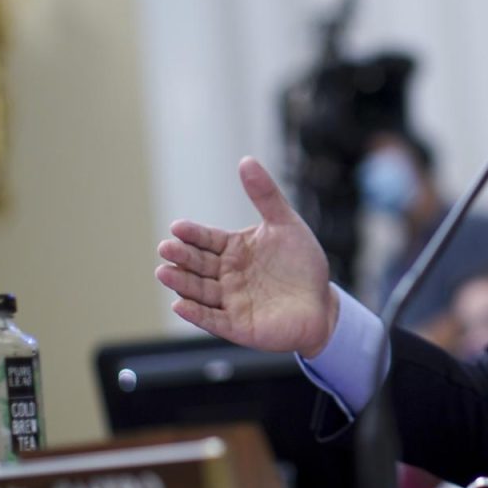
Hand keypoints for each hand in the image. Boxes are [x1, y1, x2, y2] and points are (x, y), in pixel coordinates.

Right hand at [156, 157, 337, 355]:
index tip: (178, 227)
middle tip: (165, 248)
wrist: (323, 304)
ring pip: (200, 291)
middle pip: (198, 264)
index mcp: (234, 250)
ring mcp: (230, 301)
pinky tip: (179, 304)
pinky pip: (213, 319)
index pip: (207, 239)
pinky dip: (196, 314)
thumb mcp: (286, 224)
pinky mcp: (238, 326)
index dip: (192, 234)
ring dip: (182, 283)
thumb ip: (266, 195)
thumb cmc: (302, 264)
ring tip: (164, 272)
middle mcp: (226, 275)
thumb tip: (246, 160)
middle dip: (181, 256)